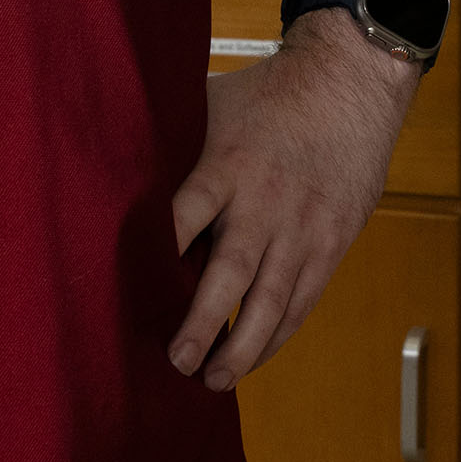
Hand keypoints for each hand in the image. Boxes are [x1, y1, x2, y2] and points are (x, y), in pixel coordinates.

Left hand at [166, 14, 412, 389]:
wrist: (352, 81)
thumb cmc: (270, 92)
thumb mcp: (213, 103)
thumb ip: (173, 144)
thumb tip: (108, 165)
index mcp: (227, 164)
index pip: (187, 213)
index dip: (160, 252)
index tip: (129, 293)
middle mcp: (265, 202)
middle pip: (230, 273)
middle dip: (201, 323)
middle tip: (176, 361)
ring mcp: (303, 227)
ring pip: (272, 301)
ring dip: (242, 346)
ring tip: (212, 380)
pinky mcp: (331, 241)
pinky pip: (303, 300)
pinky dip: (277, 335)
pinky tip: (252, 357)